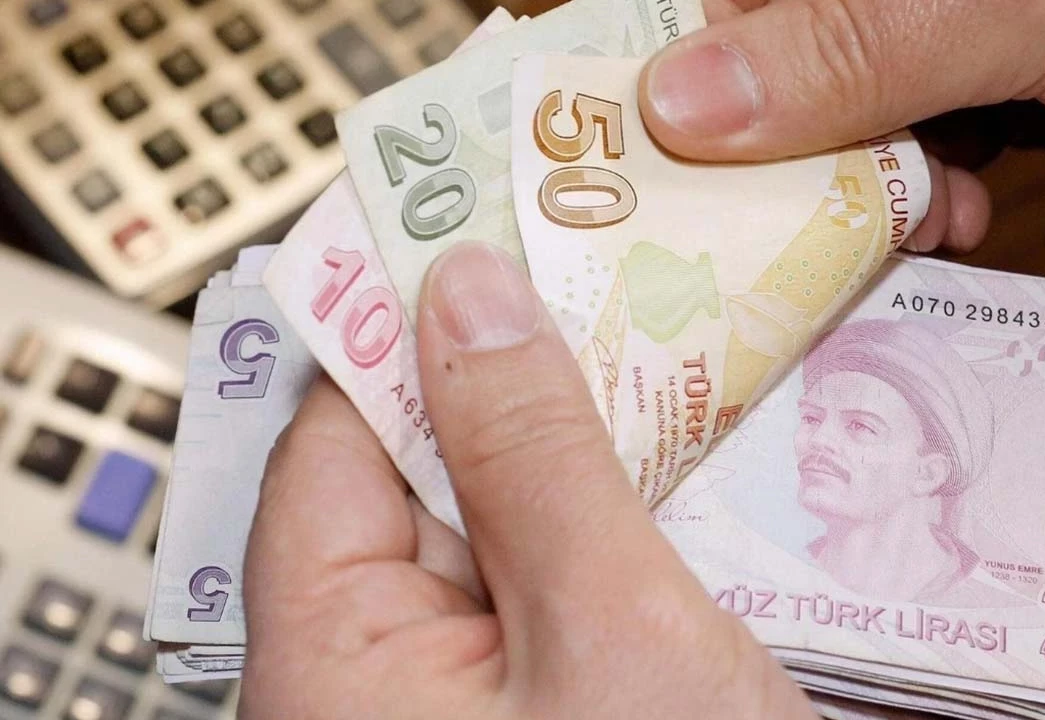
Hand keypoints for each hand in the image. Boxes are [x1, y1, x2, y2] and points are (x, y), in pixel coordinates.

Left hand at [238, 241, 818, 719]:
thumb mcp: (613, 632)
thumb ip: (533, 456)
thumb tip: (470, 294)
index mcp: (332, 659)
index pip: (335, 435)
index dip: (408, 324)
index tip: (491, 236)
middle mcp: (370, 678)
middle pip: (419, 473)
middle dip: (520, 387)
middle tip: (618, 299)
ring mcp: (452, 698)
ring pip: (497, 525)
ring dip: (582, 458)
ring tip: (673, 382)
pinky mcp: (525, 707)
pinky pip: (543, 586)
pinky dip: (608, 528)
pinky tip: (681, 487)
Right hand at [638, 0, 1044, 252]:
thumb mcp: (1040, 6)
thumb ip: (866, 41)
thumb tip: (681, 103)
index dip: (683, 62)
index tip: (655, 160)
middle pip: (774, 58)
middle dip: (782, 147)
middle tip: (803, 219)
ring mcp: (946, 28)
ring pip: (834, 117)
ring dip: (855, 189)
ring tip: (922, 217)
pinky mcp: (987, 85)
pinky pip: (901, 150)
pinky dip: (914, 199)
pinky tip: (958, 215)